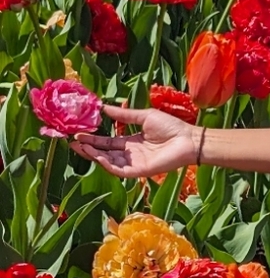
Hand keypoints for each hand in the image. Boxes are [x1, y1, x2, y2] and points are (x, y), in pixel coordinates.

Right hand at [68, 105, 199, 178]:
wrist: (188, 139)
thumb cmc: (171, 127)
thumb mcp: (144, 116)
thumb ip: (124, 115)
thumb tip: (104, 107)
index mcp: (131, 142)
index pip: (107, 142)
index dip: (93, 139)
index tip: (78, 133)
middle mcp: (130, 154)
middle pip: (104, 153)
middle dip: (88, 148)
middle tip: (72, 141)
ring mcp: (134, 163)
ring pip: (109, 162)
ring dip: (94, 155)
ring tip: (80, 147)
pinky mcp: (139, 171)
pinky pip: (119, 170)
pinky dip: (107, 164)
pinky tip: (97, 156)